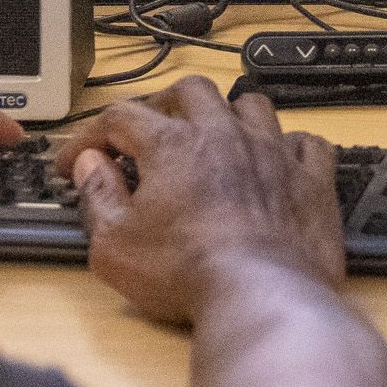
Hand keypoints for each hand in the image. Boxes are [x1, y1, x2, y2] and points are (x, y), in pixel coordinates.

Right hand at [54, 78, 345, 326]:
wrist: (261, 295)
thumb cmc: (185, 273)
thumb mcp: (115, 244)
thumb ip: (97, 196)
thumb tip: (88, 165)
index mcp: (172, 145)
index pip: (120, 117)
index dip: (90, 135)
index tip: (75, 161)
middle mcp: (225, 135)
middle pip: (190, 91)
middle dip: (162, 105)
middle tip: (146, 132)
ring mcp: (273, 153)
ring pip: (251, 105)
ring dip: (229, 114)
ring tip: (215, 135)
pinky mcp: (311, 181)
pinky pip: (307, 143)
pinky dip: (290, 146)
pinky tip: (279, 159)